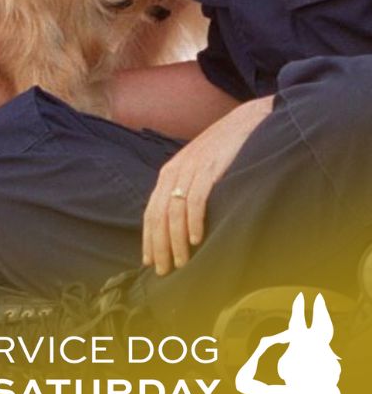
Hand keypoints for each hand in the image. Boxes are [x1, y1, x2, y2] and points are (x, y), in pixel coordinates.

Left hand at [143, 96, 271, 274]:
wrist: (244, 122)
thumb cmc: (222, 150)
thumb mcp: (197, 169)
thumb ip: (186, 190)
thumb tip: (181, 224)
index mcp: (169, 173)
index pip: (151, 211)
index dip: (148, 238)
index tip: (149, 261)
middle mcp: (174, 171)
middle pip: (159, 214)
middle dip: (159, 245)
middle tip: (163, 271)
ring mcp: (191, 170)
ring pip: (174, 210)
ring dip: (175, 240)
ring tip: (180, 262)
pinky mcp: (209, 169)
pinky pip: (196, 199)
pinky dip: (193, 220)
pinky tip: (195, 238)